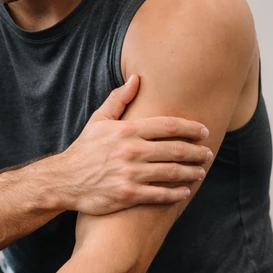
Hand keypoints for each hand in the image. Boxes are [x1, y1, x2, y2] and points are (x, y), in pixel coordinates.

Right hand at [57, 75, 213, 215]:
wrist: (64, 180)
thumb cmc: (84, 149)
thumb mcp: (98, 120)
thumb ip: (119, 99)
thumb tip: (136, 78)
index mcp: (127, 130)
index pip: (169, 126)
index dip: (191, 128)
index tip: (204, 132)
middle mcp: (131, 151)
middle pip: (176, 150)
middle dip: (197, 152)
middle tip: (208, 154)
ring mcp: (130, 174)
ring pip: (171, 172)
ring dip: (191, 172)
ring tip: (201, 172)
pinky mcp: (128, 194)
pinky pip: (159, 194)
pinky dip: (175, 193)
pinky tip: (184, 191)